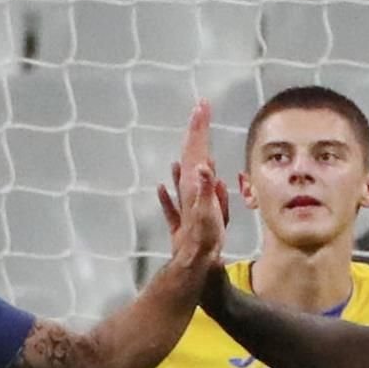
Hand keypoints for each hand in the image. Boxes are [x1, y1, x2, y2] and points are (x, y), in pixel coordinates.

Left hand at [155, 101, 227, 264]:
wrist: (194, 262)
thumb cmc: (203, 238)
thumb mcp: (208, 212)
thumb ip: (207, 189)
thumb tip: (205, 166)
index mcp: (192, 182)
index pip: (197, 148)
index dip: (200, 126)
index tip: (202, 105)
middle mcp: (186, 188)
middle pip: (190, 154)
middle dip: (196, 131)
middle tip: (200, 109)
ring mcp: (184, 203)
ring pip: (184, 173)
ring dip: (188, 155)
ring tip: (190, 139)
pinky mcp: (183, 219)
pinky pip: (173, 200)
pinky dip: (169, 190)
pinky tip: (160, 186)